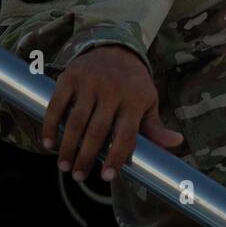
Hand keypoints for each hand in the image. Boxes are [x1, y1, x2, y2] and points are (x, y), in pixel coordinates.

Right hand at [42, 45, 183, 183]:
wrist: (115, 49)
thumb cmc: (133, 83)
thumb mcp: (148, 101)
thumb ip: (155, 126)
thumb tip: (176, 143)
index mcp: (135, 98)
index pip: (126, 135)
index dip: (116, 158)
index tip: (106, 177)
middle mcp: (112, 89)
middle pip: (97, 131)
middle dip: (86, 157)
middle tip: (79, 177)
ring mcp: (90, 82)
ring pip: (76, 121)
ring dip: (68, 147)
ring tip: (64, 166)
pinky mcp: (71, 77)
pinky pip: (57, 105)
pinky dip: (51, 126)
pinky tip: (49, 144)